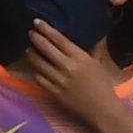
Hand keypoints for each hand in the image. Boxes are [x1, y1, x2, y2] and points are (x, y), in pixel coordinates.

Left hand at [2, 17, 130, 128]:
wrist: (102, 110)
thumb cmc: (103, 86)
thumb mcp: (99, 64)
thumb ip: (95, 49)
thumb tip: (98, 36)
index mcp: (80, 58)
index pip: (59, 39)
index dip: (46, 29)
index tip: (37, 22)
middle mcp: (68, 67)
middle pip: (46, 48)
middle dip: (36, 38)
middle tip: (30, 32)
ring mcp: (60, 81)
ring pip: (39, 64)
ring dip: (32, 55)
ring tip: (29, 49)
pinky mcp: (54, 93)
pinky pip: (40, 79)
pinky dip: (35, 71)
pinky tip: (34, 68)